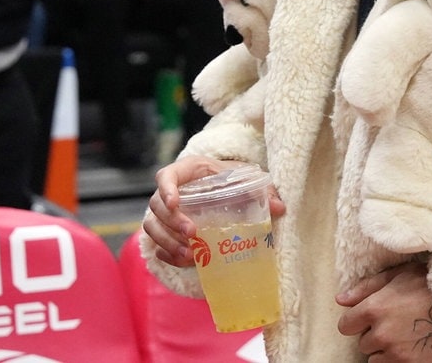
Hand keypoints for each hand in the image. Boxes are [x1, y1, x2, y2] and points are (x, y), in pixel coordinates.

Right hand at [143, 155, 285, 266]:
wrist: (227, 186)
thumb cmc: (234, 179)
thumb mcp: (247, 179)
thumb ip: (263, 192)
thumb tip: (279, 208)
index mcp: (188, 171)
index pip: (166, 175)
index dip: (166, 188)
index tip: (175, 203)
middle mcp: (172, 190)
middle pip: (156, 206)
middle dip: (172, 222)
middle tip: (192, 233)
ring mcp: (166, 212)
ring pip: (152, 226)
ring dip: (168, 241)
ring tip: (190, 253)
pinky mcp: (167, 230)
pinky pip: (156, 243)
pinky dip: (167, 253)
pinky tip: (183, 260)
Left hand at [337, 262, 431, 361]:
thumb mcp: (402, 274)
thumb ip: (368, 287)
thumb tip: (340, 300)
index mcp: (375, 309)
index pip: (346, 325)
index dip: (359, 321)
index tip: (374, 317)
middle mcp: (380, 334)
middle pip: (364, 343)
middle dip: (377, 335)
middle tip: (400, 323)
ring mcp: (395, 355)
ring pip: (377, 359)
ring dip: (388, 350)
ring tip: (410, 336)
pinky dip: (401, 360)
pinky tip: (417, 347)